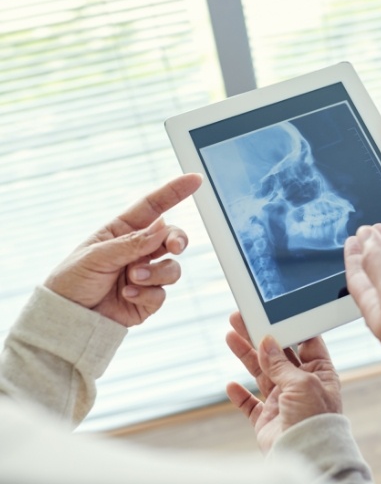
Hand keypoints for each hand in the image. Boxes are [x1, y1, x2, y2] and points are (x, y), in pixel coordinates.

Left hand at [44, 173, 202, 326]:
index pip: (152, 207)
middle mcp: (137, 251)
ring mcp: (145, 275)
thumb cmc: (71, 281)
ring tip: (133, 279)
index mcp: (122, 232)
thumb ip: (132, 243)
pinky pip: (162, 293)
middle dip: (178, 239)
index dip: (174, 192)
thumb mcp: (96, 256)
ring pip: (172, 267)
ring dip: (156, 273)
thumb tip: (162, 228)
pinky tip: (127, 295)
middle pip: (171, 237)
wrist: (66, 320)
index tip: (194, 179)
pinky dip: (147, 293)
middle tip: (175, 246)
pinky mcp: (147, 299)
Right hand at [225, 312, 341, 452]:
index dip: (289, 327)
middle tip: (243, 318)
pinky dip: (239, 395)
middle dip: (259, 336)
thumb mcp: (302, 382)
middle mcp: (301, 384)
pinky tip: (231, 384)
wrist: (306, 456)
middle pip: (277, 354)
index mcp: (319, 372)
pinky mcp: (267, 420)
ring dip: (246, 355)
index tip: (273, 312)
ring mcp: (283, 401)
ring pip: (261, 373)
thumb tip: (267, 342)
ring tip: (231, 335)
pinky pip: (250, 404)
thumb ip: (281, 363)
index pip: (305, 342)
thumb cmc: (315, 419)